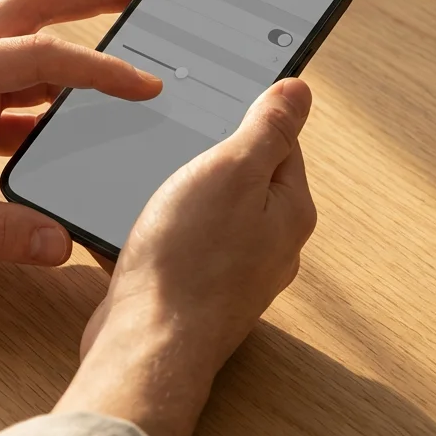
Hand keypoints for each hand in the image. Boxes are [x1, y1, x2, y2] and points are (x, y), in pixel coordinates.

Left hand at [0, 0, 161, 273]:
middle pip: (31, 12)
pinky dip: (52, 106)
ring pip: (26, 54)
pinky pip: (14, 101)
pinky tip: (79, 129)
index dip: (99, 68)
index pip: (38, 55)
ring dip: (74, 51)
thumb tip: (56, 241)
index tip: (146, 85)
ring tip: (127, 59)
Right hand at [54, 78, 316, 435]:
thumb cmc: (189, 262)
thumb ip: (268, 128)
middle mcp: (271, 243)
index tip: (213, 103)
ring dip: (179, 194)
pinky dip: (160, 230)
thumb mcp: (232, 170)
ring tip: (153, 189)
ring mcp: (234, 271)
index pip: (281, 142)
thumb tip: (299, 91)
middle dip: (208, 158)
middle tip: (175, 146)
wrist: (146, 344)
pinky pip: (182, 244)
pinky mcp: (196, 290)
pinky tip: (136, 227)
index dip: (245, 117)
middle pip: (244, 177)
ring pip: (209, 211)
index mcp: (289, 210)